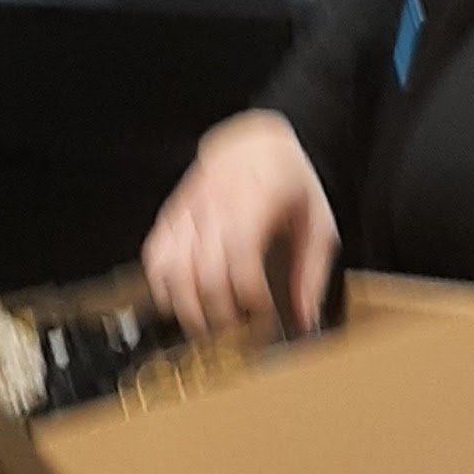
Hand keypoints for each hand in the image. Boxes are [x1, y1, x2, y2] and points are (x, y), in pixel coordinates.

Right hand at [142, 111, 335, 339]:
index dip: (248, 296)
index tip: (262, 315)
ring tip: (206, 324)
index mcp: (256, 204)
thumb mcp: (318, 223)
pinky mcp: (173, 213)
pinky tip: (177, 301)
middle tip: (234, 330)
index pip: (241, 259)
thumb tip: (304, 317)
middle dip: (218, 312)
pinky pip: (154, 253)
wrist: (258, 143)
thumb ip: (312, 273)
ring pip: (171, 267)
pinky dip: (160, 283)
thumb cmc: (290, 182)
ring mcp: (189, 208)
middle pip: (205, 273)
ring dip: (185, 305)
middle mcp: (216, 205)